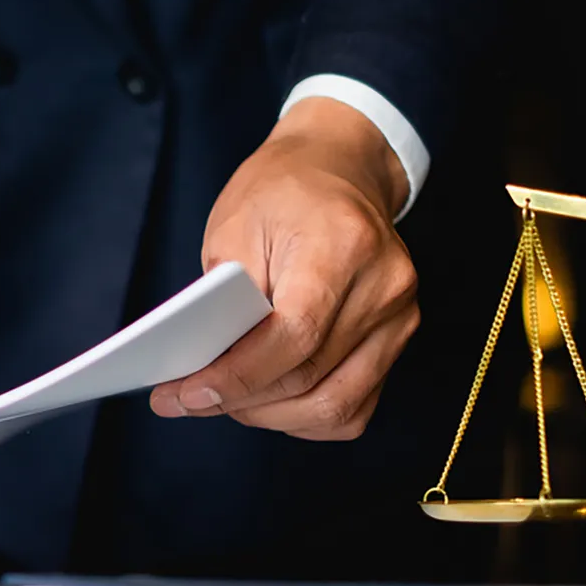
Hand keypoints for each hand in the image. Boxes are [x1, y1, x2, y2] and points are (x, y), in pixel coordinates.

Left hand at [148, 96, 418, 439]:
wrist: (337, 169)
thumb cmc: (280, 192)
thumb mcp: (233, 227)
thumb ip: (222, 299)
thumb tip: (203, 369)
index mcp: (343, 245)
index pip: (294, 335)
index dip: (238, 377)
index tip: (187, 395)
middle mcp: (384, 285)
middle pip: (311, 377)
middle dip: (241, 402)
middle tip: (188, 401)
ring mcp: (399, 316)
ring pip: (336, 405)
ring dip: (271, 416)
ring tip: (225, 403)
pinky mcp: (397, 338)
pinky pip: (355, 406)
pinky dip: (306, 416)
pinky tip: (269, 403)